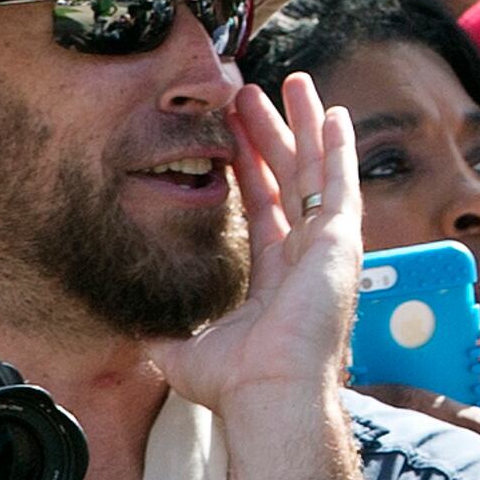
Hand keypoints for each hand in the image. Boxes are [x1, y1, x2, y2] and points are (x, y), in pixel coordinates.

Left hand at [166, 73, 358, 419]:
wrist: (268, 394)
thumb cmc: (235, 384)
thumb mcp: (185, 352)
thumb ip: (166, 334)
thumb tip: (136, 332)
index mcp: (275, 280)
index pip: (262, 209)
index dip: (248, 169)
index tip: (231, 135)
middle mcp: (305, 259)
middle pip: (288, 180)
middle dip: (272, 134)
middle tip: (251, 96)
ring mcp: (327, 249)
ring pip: (314, 172)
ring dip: (303, 126)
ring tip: (291, 85)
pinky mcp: (341, 242)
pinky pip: (342, 183)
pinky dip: (340, 149)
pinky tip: (335, 115)